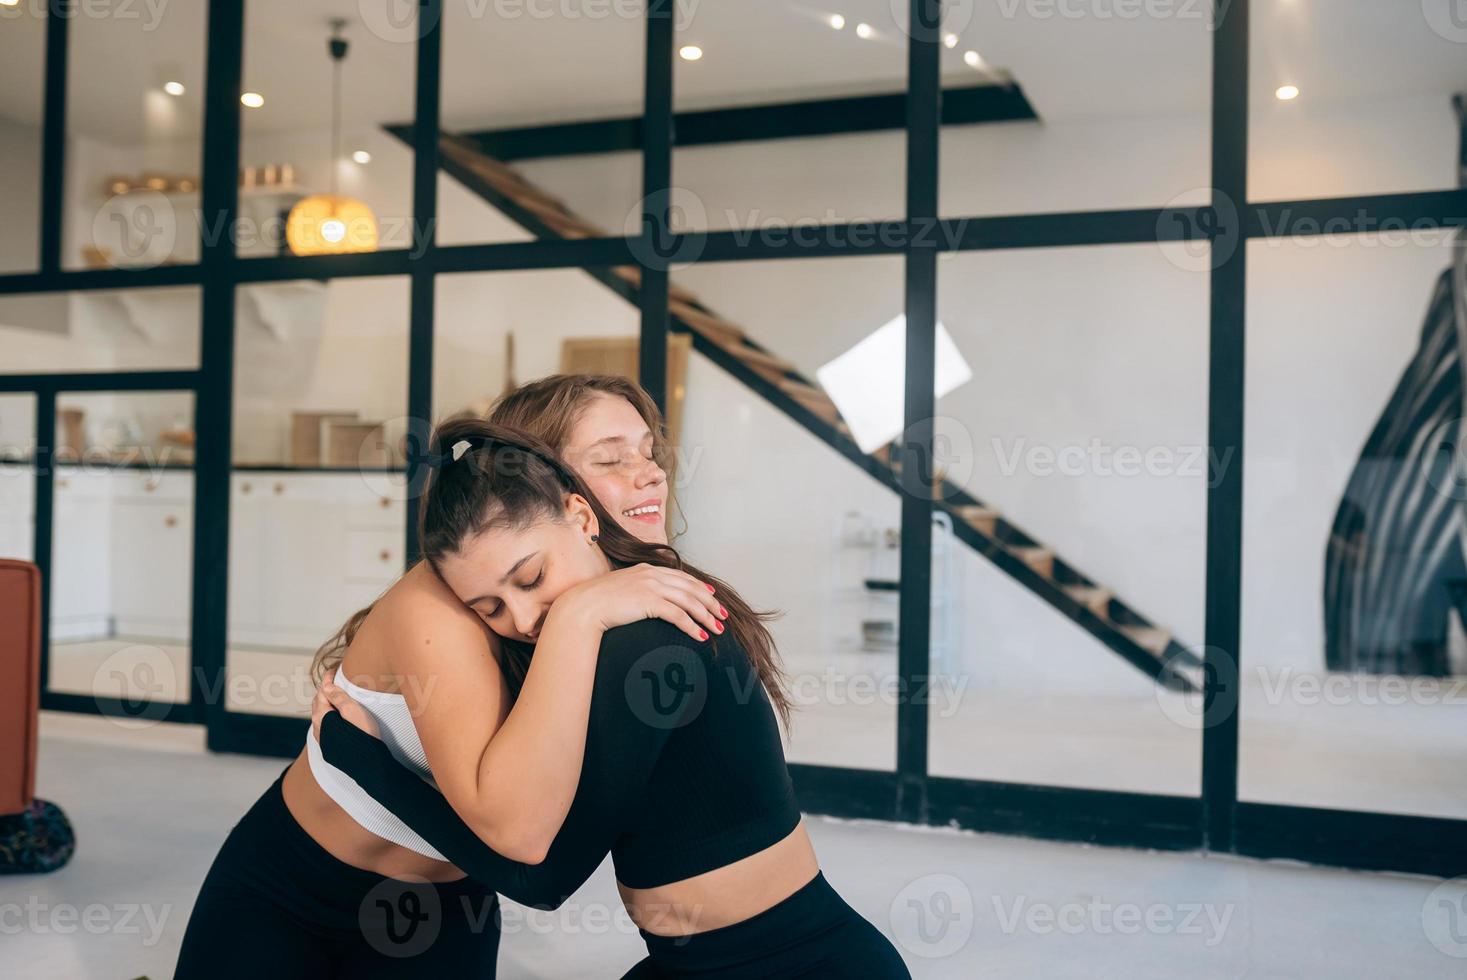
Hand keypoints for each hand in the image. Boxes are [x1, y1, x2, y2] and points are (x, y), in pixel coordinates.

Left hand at [310, 677, 381, 742]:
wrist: (368, 764)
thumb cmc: (363, 736)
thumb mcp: (352, 711)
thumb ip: (338, 697)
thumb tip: (326, 686)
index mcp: (322, 716)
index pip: (322, 691)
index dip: (328, 679)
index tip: (334, 670)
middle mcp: (318, 728)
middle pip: (318, 703)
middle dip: (325, 691)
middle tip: (335, 681)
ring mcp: (323, 739)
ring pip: (321, 716)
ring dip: (327, 704)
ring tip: (337, 697)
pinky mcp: (329, 748)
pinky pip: (325, 726)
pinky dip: (329, 716)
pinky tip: (338, 717)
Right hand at [553, 563, 727, 642]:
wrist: (583, 606)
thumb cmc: (597, 602)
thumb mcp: (621, 589)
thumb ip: (637, 589)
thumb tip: (647, 601)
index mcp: (646, 569)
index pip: (681, 577)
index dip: (700, 587)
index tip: (712, 596)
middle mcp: (652, 574)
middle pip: (691, 588)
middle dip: (710, 603)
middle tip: (723, 615)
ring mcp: (651, 586)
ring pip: (689, 601)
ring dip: (706, 616)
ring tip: (718, 629)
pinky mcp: (649, 602)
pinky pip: (678, 615)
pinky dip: (692, 626)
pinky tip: (701, 636)